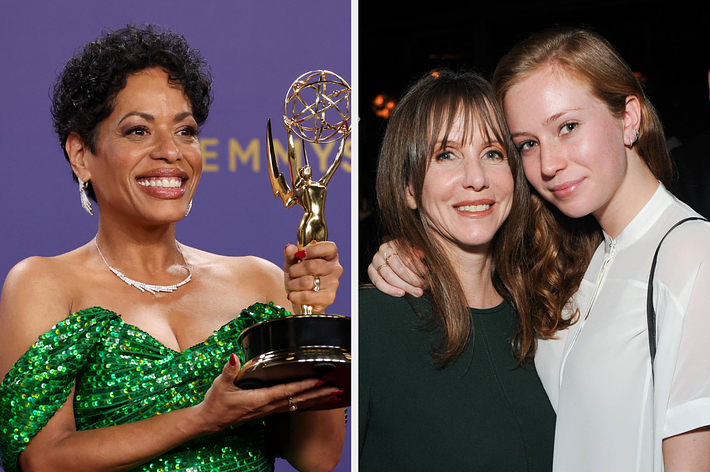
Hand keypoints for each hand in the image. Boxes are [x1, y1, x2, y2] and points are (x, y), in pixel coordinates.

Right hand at [196, 354, 337, 432]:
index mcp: (259, 399)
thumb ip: (229, 370)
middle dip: (317, 393)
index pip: (286, 390)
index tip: (318, 379)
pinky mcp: (267, 410)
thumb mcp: (220, 384)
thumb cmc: (216, 403)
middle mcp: (267, 406)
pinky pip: (290, 406)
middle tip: (335, 387)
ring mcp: (268, 410)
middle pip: (297, 399)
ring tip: (331, 393)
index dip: (303, 385)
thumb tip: (234, 357)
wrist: (210, 420)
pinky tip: (312, 399)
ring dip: (314, 398)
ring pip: (296, 404)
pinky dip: (304, 402)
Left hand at [284, 242, 341, 313]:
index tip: (299, 254)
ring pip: (306, 281)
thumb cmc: (299, 278)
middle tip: (292, 274)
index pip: (329, 248)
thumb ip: (291, 255)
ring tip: (292, 286)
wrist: (301, 300)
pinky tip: (293, 295)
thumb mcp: (292, 264)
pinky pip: (306, 296)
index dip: (312, 250)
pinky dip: (295, 296)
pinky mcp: (328, 298)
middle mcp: (335, 269)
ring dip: (293, 284)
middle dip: (295, 270)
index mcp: (330, 256)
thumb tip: (289, 248)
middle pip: (311, 265)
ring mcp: (333, 284)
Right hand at [367, 240, 427, 296]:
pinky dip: (390, 290)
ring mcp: (375, 261)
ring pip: (389, 276)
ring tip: (416, 292)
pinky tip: (401, 293)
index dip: (418, 267)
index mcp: (394, 243)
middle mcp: (383, 251)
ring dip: (404, 286)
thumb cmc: (405, 253)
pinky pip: (378, 283)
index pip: (407, 257)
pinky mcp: (371, 271)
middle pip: (399, 268)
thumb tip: (421, 255)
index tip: (426, 274)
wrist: (390, 255)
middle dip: (413, 280)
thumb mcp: (413, 250)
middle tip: (423, 286)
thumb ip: (417, 252)